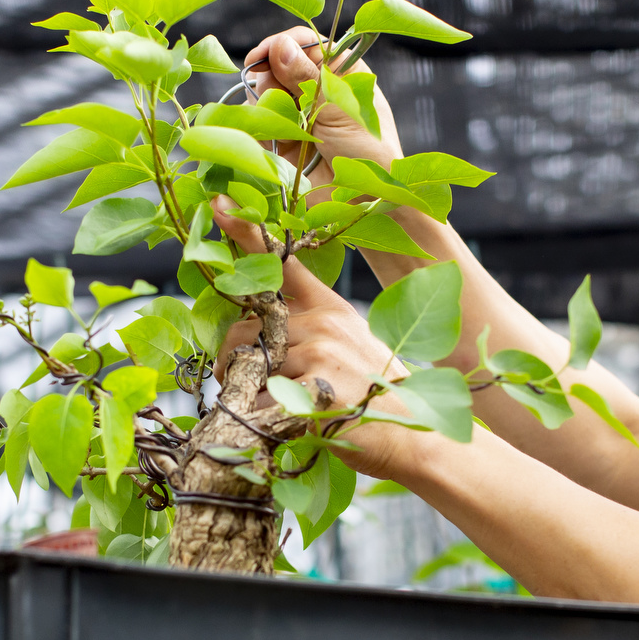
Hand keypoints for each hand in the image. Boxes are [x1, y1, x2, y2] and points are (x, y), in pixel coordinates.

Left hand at [216, 203, 421, 479]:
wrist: (417, 434)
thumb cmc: (379, 396)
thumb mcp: (352, 345)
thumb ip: (311, 330)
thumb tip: (264, 338)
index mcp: (329, 308)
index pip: (283, 263)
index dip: (246, 234)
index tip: (221, 205)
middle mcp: (322, 324)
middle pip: (245, 329)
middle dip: (231, 358)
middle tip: (238, 382)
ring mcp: (319, 354)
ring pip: (249, 365)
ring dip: (244, 391)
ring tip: (266, 407)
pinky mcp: (314, 389)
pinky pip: (260, 400)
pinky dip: (261, 418)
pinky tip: (282, 427)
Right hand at [241, 28, 402, 180]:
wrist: (362, 198)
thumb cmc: (367, 149)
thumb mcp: (339, 108)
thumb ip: (307, 77)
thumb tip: (280, 45)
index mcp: (337, 69)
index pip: (300, 41)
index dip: (278, 46)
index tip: (260, 58)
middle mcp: (313, 87)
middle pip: (274, 64)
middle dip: (272, 80)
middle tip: (287, 102)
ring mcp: (295, 112)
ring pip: (261, 93)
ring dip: (268, 108)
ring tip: (290, 129)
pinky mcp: (280, 138)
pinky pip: (256, 122)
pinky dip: (261, 129)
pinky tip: (281, 144)